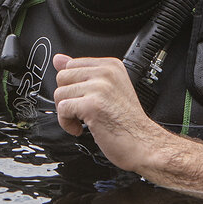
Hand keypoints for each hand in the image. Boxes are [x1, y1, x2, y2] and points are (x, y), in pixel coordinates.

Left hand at [52, 54, 202, 197]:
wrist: (144, 144)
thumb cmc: (127, 122)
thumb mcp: (106, 90)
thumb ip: (82, 73)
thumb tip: (58, 59)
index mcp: (110, 66)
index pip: (71, 64)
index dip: (72, 86)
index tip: (82, 99)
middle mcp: (106, 73)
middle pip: (62, 77)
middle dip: (66, 98)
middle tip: (81, 112)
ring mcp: (100, 88)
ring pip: (60, 94)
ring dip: (66, 113)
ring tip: (83, 121)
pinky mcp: (92, 105)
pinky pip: (63, 109)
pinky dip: (67, 123)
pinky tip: (81, 128)